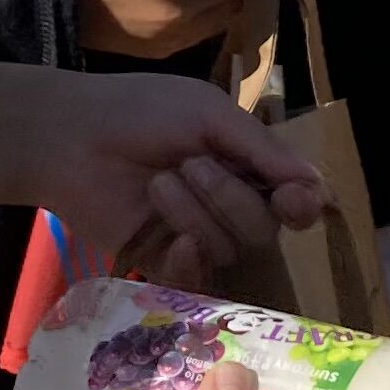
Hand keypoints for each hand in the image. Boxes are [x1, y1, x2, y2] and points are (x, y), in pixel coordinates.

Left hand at [21, 68, 329, 289]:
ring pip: (229, 248)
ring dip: (195, 212)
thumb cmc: (141, 111)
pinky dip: (189, 257)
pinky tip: (170, 237)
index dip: (301, 203)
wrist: (71, 138)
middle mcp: (229, 203)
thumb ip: (262, 151)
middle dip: (230, 196)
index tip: (293, 199)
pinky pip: (197, 277)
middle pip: (264, 227)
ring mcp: (196, 235)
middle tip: (190, 164)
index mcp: (246, 162)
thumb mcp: (208, 114)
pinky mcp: (162, 262)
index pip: (294, 196)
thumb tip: (318, 184)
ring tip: (158, 182)